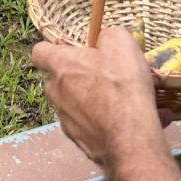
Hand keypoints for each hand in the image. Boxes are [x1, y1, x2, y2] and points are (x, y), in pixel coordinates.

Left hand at [31, 28, 169, 168]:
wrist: (131, 140)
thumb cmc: (122, 86)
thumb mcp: (120, 42)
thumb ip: (107, 36)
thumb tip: (104, 41)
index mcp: (60, 66)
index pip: (40, 51)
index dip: (56, 48)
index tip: (75, 50)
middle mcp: (56, 94)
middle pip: (60, 80)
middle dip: (81, 77)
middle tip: (108, 76)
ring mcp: (67, 122)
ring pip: (80, 106)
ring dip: (100, 102)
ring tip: (131, 102)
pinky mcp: (82, 144)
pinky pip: (96, 128)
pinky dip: (113, 124)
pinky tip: (140, 121)